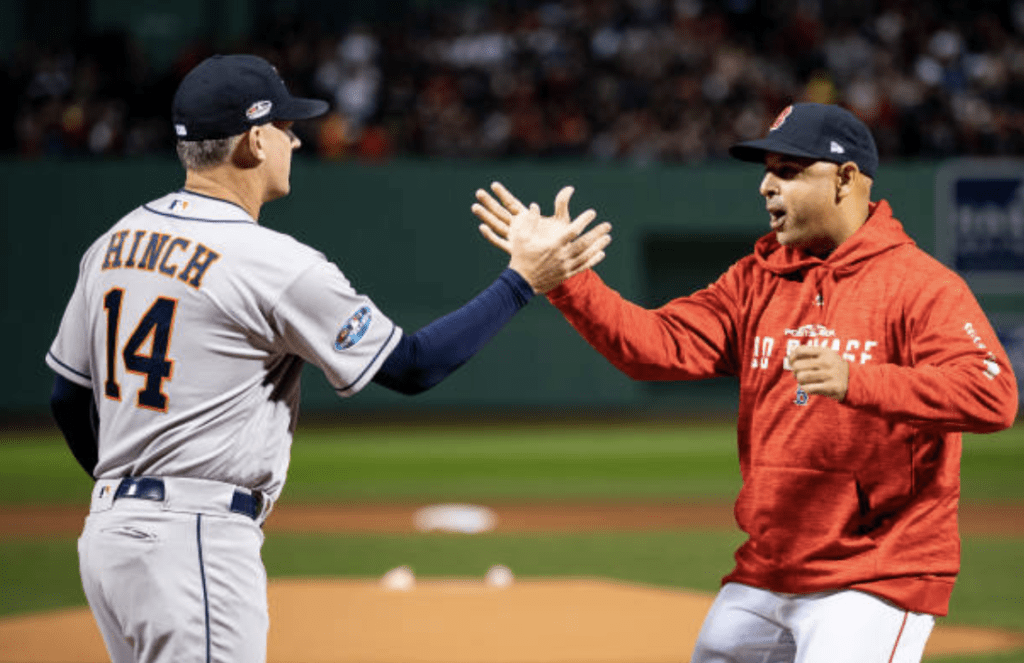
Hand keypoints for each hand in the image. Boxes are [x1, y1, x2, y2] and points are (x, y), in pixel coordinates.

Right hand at [472, 182, 610, 292]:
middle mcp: (562, 256)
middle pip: (585, 243)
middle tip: (607, 225)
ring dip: (598, 246)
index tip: (592, 213)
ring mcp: (565, 267)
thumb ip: (529, 221)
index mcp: (553, 245)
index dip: (584, 221)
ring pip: (587, 255)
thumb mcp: (520, 237)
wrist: (521, 283)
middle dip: (597, 233)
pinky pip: (583, 267)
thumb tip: (535, 205)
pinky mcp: (566, 274)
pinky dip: (594, 260)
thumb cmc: (520, 258)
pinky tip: (601, 254)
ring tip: (607, 238)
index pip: (573, 231)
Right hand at [473, 182, 581, 254]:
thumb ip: (562, 204)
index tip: (493, 184)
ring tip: (474, 206)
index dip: (503, 194)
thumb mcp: (561, 220)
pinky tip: (482, 228)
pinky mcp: (514, 249)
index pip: (512, 203)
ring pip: (497, 225)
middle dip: (489, 202)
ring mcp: (515, 238)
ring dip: (486, 216)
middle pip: (500, 212)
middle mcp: (518, 227)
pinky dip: (491, 236)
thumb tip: (569, 188)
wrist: (556, 262)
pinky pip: (500, 242)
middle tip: (478, 192)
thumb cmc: (559, 240)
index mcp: (526, 218)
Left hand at [788, 345, 848, 400]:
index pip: (799, 351)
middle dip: (794, 371)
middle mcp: (827, 362)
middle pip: (797, 365)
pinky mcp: (831, 387)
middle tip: (798, 374)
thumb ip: (809, 354)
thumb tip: (789, 358)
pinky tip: (810, 387)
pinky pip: (808, 388)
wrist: (853, 381)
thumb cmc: (832, 367)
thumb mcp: (825, 355)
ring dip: (800, 380)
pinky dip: (806, 388)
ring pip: (801, 377)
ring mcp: (829, 375)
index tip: (793, 362)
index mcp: (824, 351)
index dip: (792, 357)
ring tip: (804, 381)